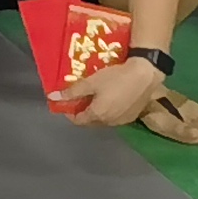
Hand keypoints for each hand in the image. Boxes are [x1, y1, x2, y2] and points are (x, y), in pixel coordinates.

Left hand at [51, 52, 167, 128]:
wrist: (145, 75)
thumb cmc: (115, 78)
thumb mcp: (90, 82)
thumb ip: (71, 92)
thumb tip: (52, 98)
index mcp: (97, 115)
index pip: (78, 121)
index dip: (69, 113)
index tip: (65, 102)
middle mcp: (110, 122)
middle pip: (91, 121)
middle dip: (82, 111)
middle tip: (79, 97)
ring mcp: (123, 121)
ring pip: (104, 119)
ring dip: (96, 111)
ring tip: (94, 96)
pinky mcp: (133, 116)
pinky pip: (116, 116)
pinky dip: (109, 110)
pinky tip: (110, 98)